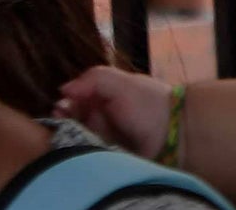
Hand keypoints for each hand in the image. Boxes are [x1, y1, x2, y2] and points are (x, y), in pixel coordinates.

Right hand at [56, 65, 174, 157]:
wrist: (174, 133)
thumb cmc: (147, 104)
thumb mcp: (121, 83)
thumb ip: (93, 79)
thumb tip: (63, 89)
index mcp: (104, 96)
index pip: (73, 100)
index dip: (64, 104)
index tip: (60, 109)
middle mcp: (102, 117)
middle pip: (71, 121)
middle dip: (65, 121)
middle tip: (65, 122)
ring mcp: (104, 138)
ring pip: (77, 138)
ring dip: (72, 137)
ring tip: (75, 135)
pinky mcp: (108, 157)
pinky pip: (88, 154)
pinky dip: (82, 152)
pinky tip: (81, 149)